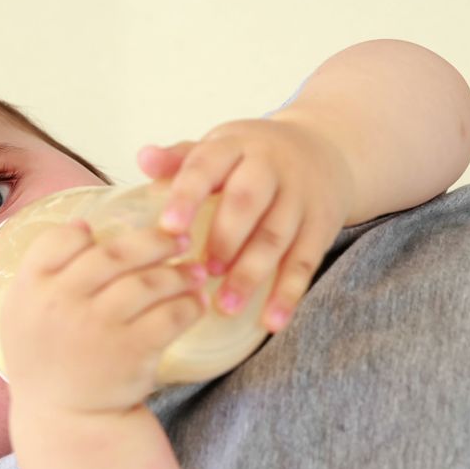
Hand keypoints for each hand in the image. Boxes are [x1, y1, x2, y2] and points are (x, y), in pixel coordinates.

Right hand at [0, 221, 208, 414]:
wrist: (64, 420)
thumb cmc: (48, 358)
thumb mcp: (24, 312)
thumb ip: (44, 267)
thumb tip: (84, 225)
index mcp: (31, 288)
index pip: (60, 239)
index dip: (87, 233)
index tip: (114, 237)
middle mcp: (63, 303)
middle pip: (115, 254)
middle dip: (154, 241)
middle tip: (179, 239)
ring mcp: (99, 327)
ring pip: (148, 282)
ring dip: (178, 273)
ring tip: (194, 272)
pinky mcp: (132, 352)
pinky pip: (171, 316)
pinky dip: (189, 306)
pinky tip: (196, 302)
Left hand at [137, 118, 354, 332]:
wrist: (326, 149)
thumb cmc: (252, 157)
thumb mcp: (220, 148)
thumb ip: (180, 159)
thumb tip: (143, 159)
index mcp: (235, 146)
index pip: (208, 166)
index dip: (188, 195)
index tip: (169, 227)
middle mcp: (270, 166)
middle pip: (247, 202)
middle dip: (224, 239)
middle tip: (203, 272)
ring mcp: (299, 197)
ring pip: (275, 236)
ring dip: (251, 274)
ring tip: (226, 307)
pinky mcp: (321, 226)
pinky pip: (305, 262)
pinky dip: (288, 294)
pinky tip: (271, 322)